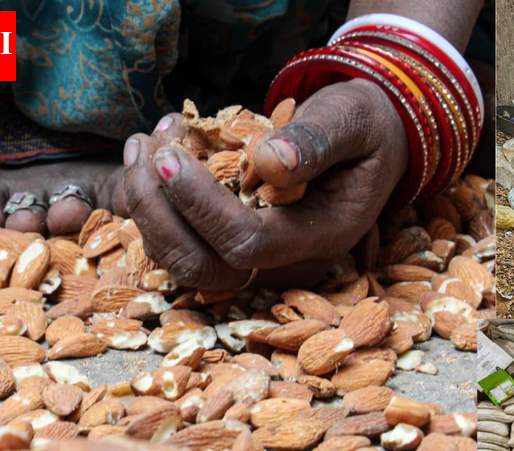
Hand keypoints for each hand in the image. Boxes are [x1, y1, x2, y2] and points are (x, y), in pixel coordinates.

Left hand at [122, 79, 408, 289]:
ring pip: (183, 260)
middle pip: (204, 267)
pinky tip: (154, 156)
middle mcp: (288, 261)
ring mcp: (260, 260)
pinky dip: (154, 206)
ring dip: (147, 206)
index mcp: (323, 235)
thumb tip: (270, 160)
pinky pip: (180, 244)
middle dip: (157, 212)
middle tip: (143, 148)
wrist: (370, 142)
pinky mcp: (235, 247)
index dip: (200, 205)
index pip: (248, 243)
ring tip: (144, 143)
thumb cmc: (363, 127)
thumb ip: (316, 139)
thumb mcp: (351, 119)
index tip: (169, 155)